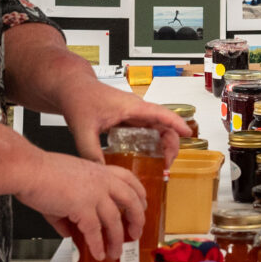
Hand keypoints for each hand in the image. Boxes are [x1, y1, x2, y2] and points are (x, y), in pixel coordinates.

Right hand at [15, 150, 145, 261]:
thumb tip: (68, 232)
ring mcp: (94, 193)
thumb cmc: (39, 172)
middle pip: (131, 200)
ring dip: (116, 240)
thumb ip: (68, 211)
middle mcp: (101, 181)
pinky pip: (95, 231)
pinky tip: (98, 254)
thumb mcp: (62, 185)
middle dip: (137, 219)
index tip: (142, 205)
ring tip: (115, 253)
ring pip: (114, 220)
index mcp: (98, 171)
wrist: (28, 169)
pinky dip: (97, 245)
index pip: (128, 179)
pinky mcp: (82, 207)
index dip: (138, 193)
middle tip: (136, 233)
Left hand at [59, 84, 191, 165]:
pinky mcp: (128, 119)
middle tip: (166, 165)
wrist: (72, 88)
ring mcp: (133, 114)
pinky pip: (147, 131)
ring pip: (157, 129)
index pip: (161, 114)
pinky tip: (147, 158)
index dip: (177, 123)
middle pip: (164, 125)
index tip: (188, 134)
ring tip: (161, 165)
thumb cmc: (79, 99)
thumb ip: (90, 152)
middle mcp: (136, 109)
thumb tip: (101, 173)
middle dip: (171, 145)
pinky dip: (153, 144)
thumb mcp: (82, 129)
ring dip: (164, 145)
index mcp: (131, 107)